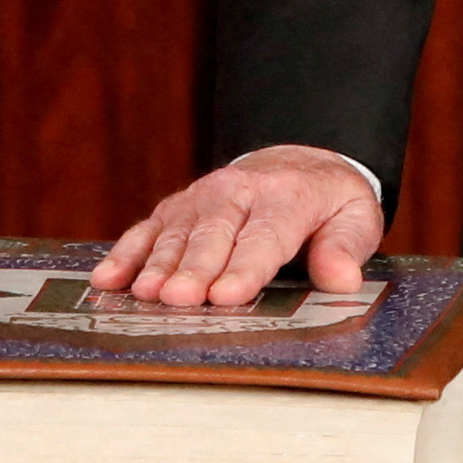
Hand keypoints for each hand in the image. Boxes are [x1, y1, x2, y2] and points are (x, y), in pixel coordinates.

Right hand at [90, 147, 384, 309]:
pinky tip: (107, 278)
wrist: (296, 163)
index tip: (226, 296)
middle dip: (194, 268)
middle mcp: (237, 193)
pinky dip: (126, 253)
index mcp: (286, 197)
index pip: (263, 238)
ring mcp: (201, 198)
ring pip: (176, 233)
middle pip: (212, 235)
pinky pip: (147, 230)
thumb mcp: (354, 218)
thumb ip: (346, 248)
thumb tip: (342, 279)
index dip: (243, 269)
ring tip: (144, 294)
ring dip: (157, 264)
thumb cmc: (327, 204)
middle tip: (178, 299)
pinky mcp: (176, 208)